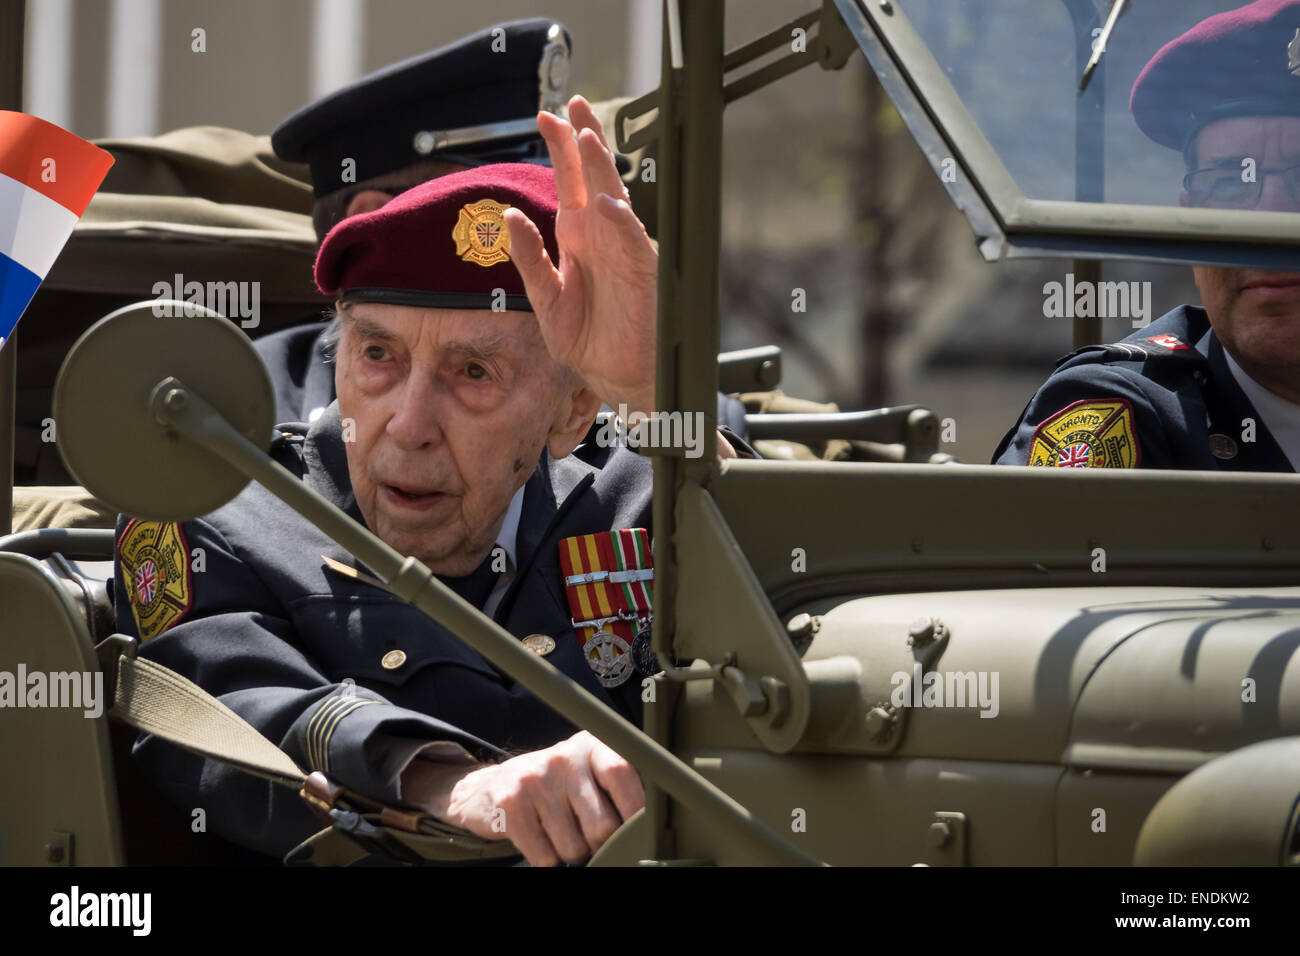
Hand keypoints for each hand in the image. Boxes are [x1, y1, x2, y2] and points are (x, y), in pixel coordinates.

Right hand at [404, 730, 644, 865]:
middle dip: (599, 843)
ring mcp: (535, 780)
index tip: (637, 832)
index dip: (635, 809)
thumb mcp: (584, 774)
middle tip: (585, 834)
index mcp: (589, 746)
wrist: (488, 789)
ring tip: (557, 832)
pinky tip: (539, 840)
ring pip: (574, 848)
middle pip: (603, 825)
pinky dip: (546, 861)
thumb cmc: (552, 786)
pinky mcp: (511, 805)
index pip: (622, 774)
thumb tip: (645, 828)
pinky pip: (545, 858)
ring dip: (570, 853)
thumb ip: (614, 791)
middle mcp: (563, 758)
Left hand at [505, 95, 658, 415]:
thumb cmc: (587, 341)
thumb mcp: (546, 301)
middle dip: (583, 140)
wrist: (618, 377)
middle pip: (593, 177)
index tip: (547, 116)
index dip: (561, 148)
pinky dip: (620, 223)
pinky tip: (605, 205)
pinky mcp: (642, 275)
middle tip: (571, 105)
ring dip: (601, 169)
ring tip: (587, 138)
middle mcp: (602, 236)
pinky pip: (633, 243)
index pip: (568, 182)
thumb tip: (509, 218)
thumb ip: (530, 261)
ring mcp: (624, 251)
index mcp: (578, 238)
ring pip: (615, 199)